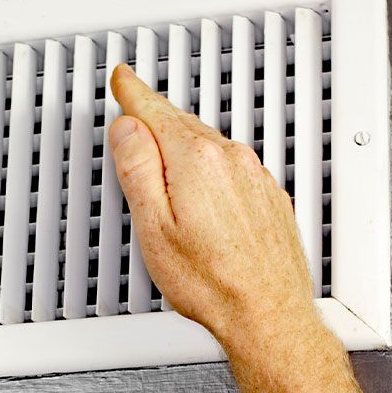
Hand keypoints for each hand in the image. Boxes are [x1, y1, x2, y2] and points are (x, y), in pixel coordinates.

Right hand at [109, 63, 315, 346]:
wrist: (266, 313)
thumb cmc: (212, 282)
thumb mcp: (153, 227)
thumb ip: (137, 169)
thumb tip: (128, 130)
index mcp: (197, 162)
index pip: (155, 113)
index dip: (133, 94)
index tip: (124, 78)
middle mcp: (232, 161)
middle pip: (182, 125)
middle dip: (155, 118)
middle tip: (133, 112)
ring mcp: (255, 178)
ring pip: (208, 145)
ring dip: (181, 143)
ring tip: (160, 155)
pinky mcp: (267, 197)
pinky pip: (231, 166)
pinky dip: (209, 166)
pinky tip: (199, 188)